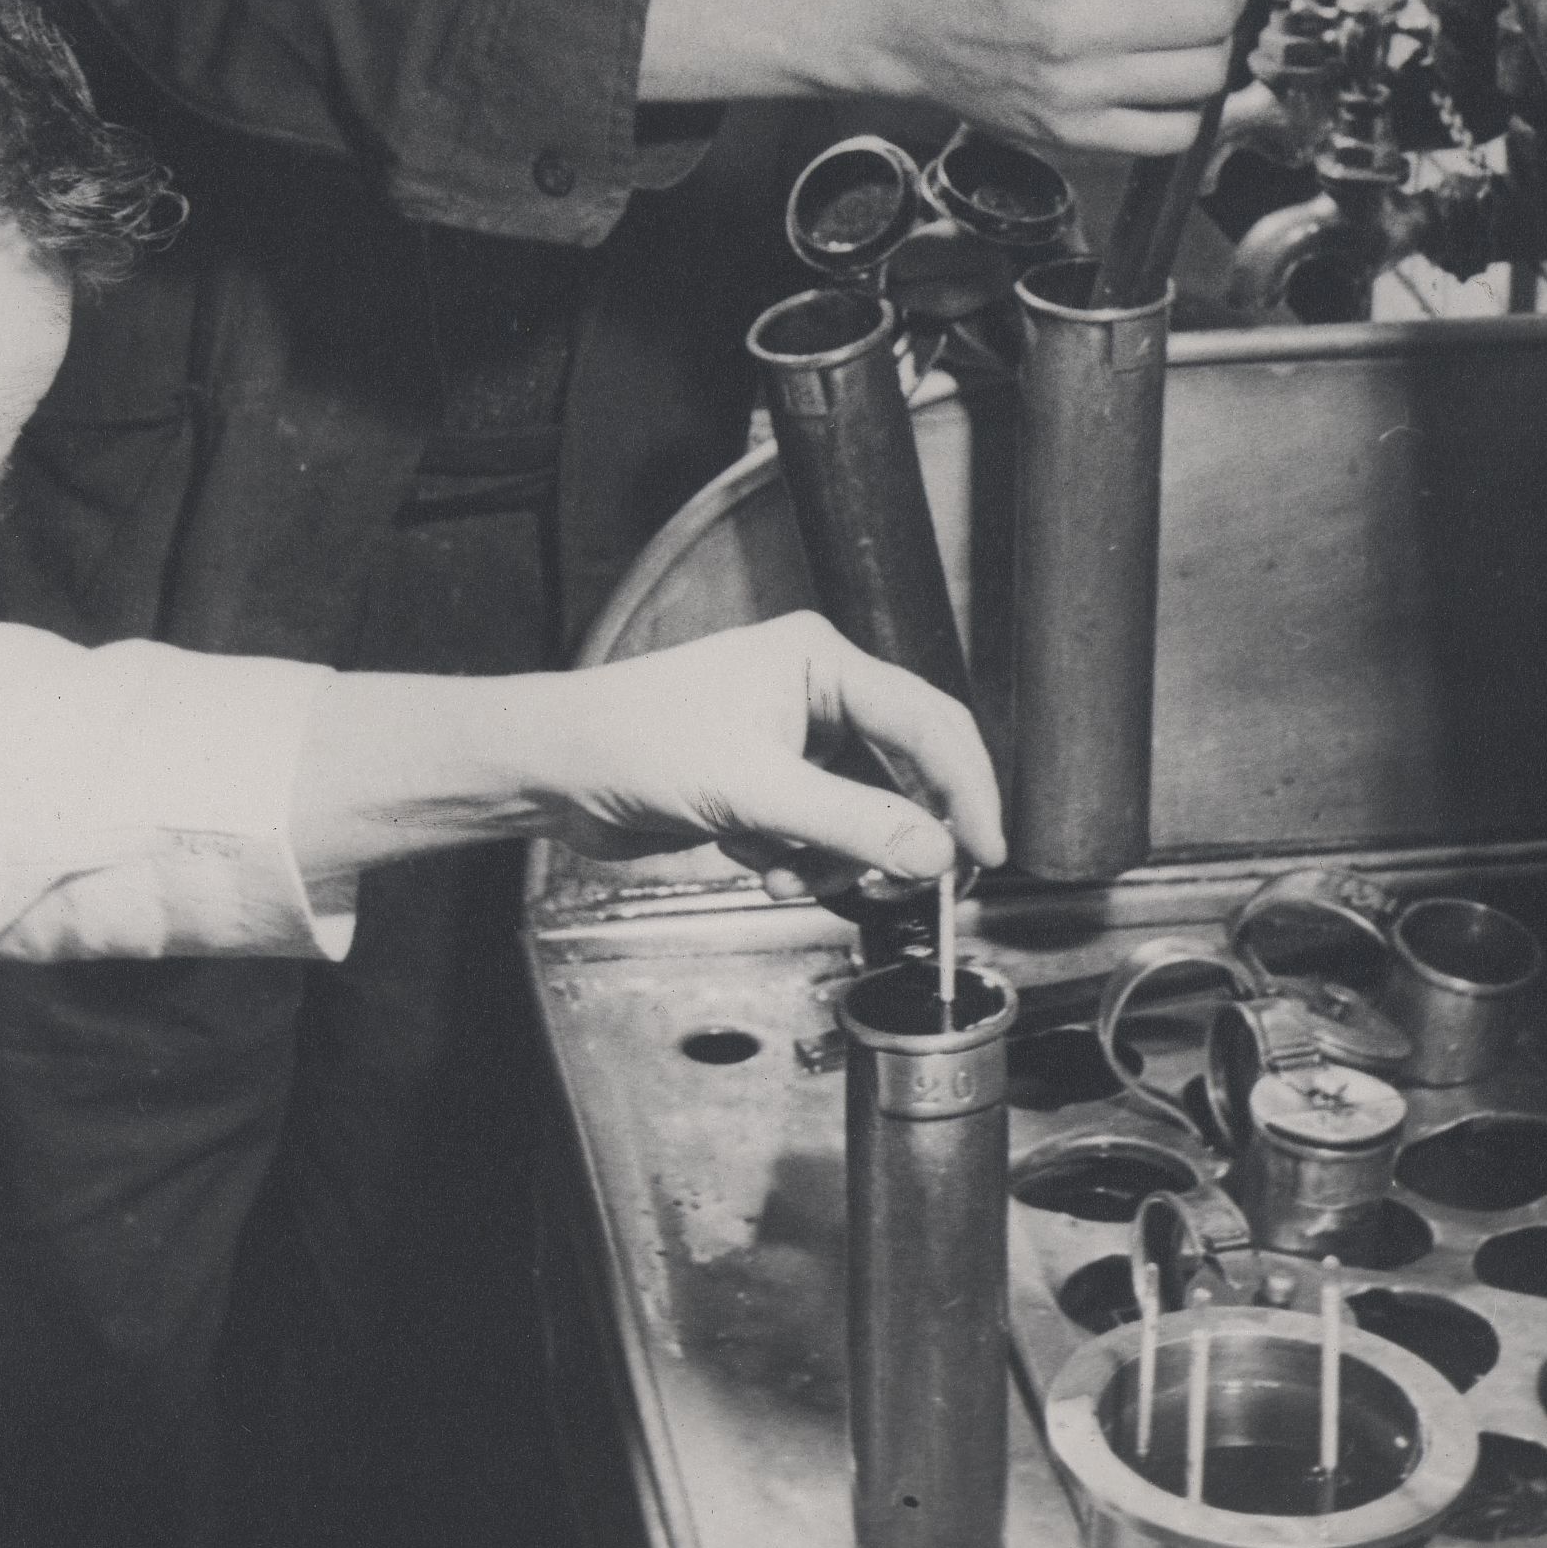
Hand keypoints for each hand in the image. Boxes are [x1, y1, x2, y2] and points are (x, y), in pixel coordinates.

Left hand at [535, 614, 1004, 887]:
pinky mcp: (767, 784)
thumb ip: (853, 823)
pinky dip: (800, 860)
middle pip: (902, 773)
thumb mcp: (754, 791)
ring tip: (788, 873)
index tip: (988, 850)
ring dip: (835, 858)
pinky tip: (756, 862)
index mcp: (821, 661)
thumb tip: (936, 853)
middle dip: (894, 836)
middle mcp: (815, 693)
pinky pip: (821, 833)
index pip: (928, 721)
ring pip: (862, 814)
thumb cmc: (634, 743)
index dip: (968, 788)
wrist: (558, 769)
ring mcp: (791, 741)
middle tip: (909, 886)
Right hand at [869, 0, 1303, 155]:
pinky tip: (1158, 74)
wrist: (890, 20)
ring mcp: (1077, 89)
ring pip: (1208, 73)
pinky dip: (1184, 104)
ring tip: (1176, 24)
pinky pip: (1172, 133)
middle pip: (1220, 6)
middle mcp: (1080, 24)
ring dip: (1211, 43)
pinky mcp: (1071, 135)